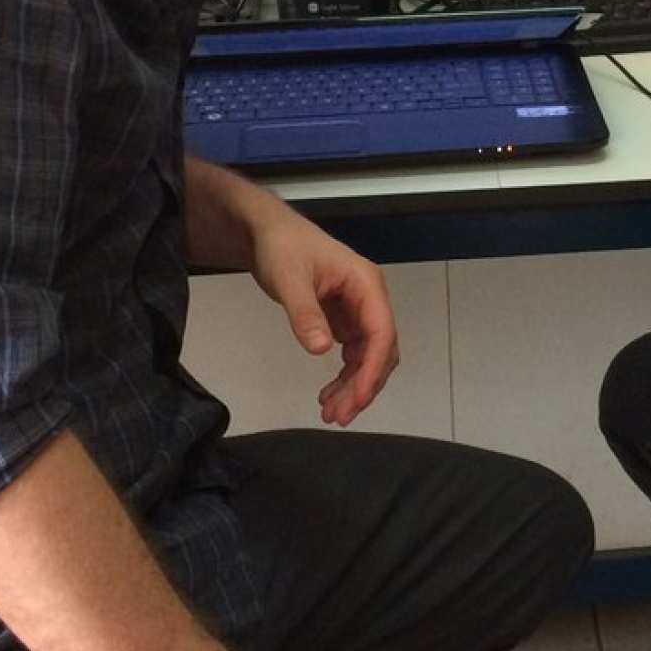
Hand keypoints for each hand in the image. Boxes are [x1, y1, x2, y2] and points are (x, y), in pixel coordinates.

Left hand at [247, 204, 397, 424]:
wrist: (268, 234)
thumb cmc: (282, 250)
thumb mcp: (289, 280)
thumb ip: (305, 314)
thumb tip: (321, 350)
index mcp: (367, 284)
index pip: (382, 332)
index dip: (372, 369)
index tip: (356, 399)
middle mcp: (370, 299)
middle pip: (381, 350)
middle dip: (364, 385)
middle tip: (338, 416)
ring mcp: (359, 310)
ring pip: (369, 357)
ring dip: (354, 386)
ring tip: (331, 413)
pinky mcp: (345, 319)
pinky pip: (353, 354)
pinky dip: (345, 377)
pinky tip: (328, 395)